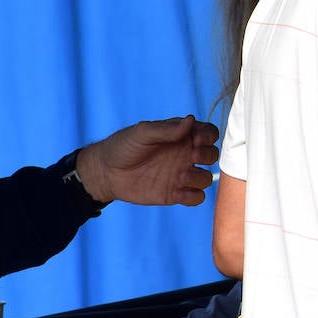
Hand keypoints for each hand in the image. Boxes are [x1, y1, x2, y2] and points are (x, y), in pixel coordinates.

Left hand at [75, 116, 220, 206]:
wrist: (105, 173)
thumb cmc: (123, 147)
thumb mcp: (143, 133)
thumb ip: (167, 129)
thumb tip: (191, 120)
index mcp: (182, 137)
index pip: (209, 133)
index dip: (209, 136)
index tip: (197, 139)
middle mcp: (185, 155)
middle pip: (212, 155)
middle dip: (207, 155)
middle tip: (191, 156)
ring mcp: (181, 175)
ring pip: (206, 178)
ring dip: (199, 178)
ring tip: (180, 177)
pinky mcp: (174, 194)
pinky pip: (196, 197)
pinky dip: (193, 196)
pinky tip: (178, 193)